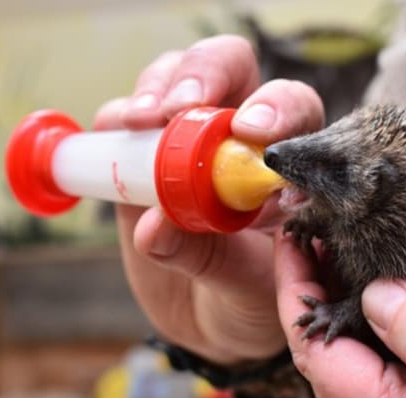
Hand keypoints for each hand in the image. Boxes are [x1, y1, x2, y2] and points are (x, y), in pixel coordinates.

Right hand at [94, 35, 323, 364]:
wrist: (215, 323)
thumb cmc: (252, 300)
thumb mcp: (248, 289)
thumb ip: (212, 257)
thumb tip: (155, 226)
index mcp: (285, 160)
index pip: (292, 105)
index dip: (276, 106)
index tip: (253, 134)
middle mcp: (237, 135)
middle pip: (227, 66)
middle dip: (204, 75)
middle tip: (179, 109)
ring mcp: (184, 139)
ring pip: (170, 77)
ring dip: (156, 88)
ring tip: (141, 122)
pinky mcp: (137, 155)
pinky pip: (119, 120)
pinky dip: (114, 122)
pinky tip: (113, 140)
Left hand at [275, 233, 405, 397]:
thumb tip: (375, 295)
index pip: (319, 356)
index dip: (297, 292)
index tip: (293, 235)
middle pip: (323, 358)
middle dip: (308, 291)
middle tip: (310, 230)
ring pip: (345, 361)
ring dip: (334, 303)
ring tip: (333, 246)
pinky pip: (374, 367)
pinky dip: (364, 321)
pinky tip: (373, 285)